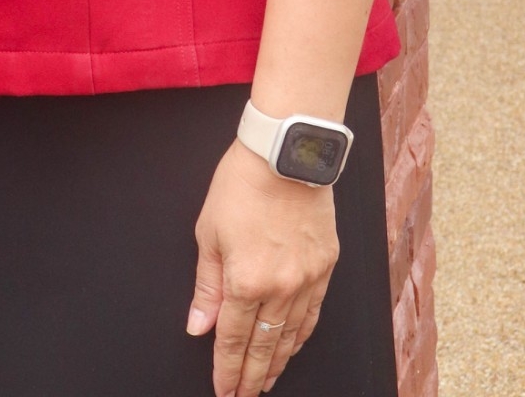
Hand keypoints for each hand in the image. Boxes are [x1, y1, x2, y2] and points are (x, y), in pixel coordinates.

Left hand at [188, 140, 338, 396]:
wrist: (286, 153)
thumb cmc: (243, 183)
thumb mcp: (209, 232)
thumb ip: (206, 285)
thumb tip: (199, 324)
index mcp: (245, 280)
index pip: (232, 340)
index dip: (225, 370)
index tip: (223, 390)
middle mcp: (279, 287)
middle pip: (262, 346)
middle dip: (249, 376)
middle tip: (243, 396)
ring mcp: (306, 279)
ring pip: (290, 336)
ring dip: (276, 363)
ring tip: (265, 380)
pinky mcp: (325, 266)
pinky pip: (312, 314)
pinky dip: (301, 336)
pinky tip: (293, 346)